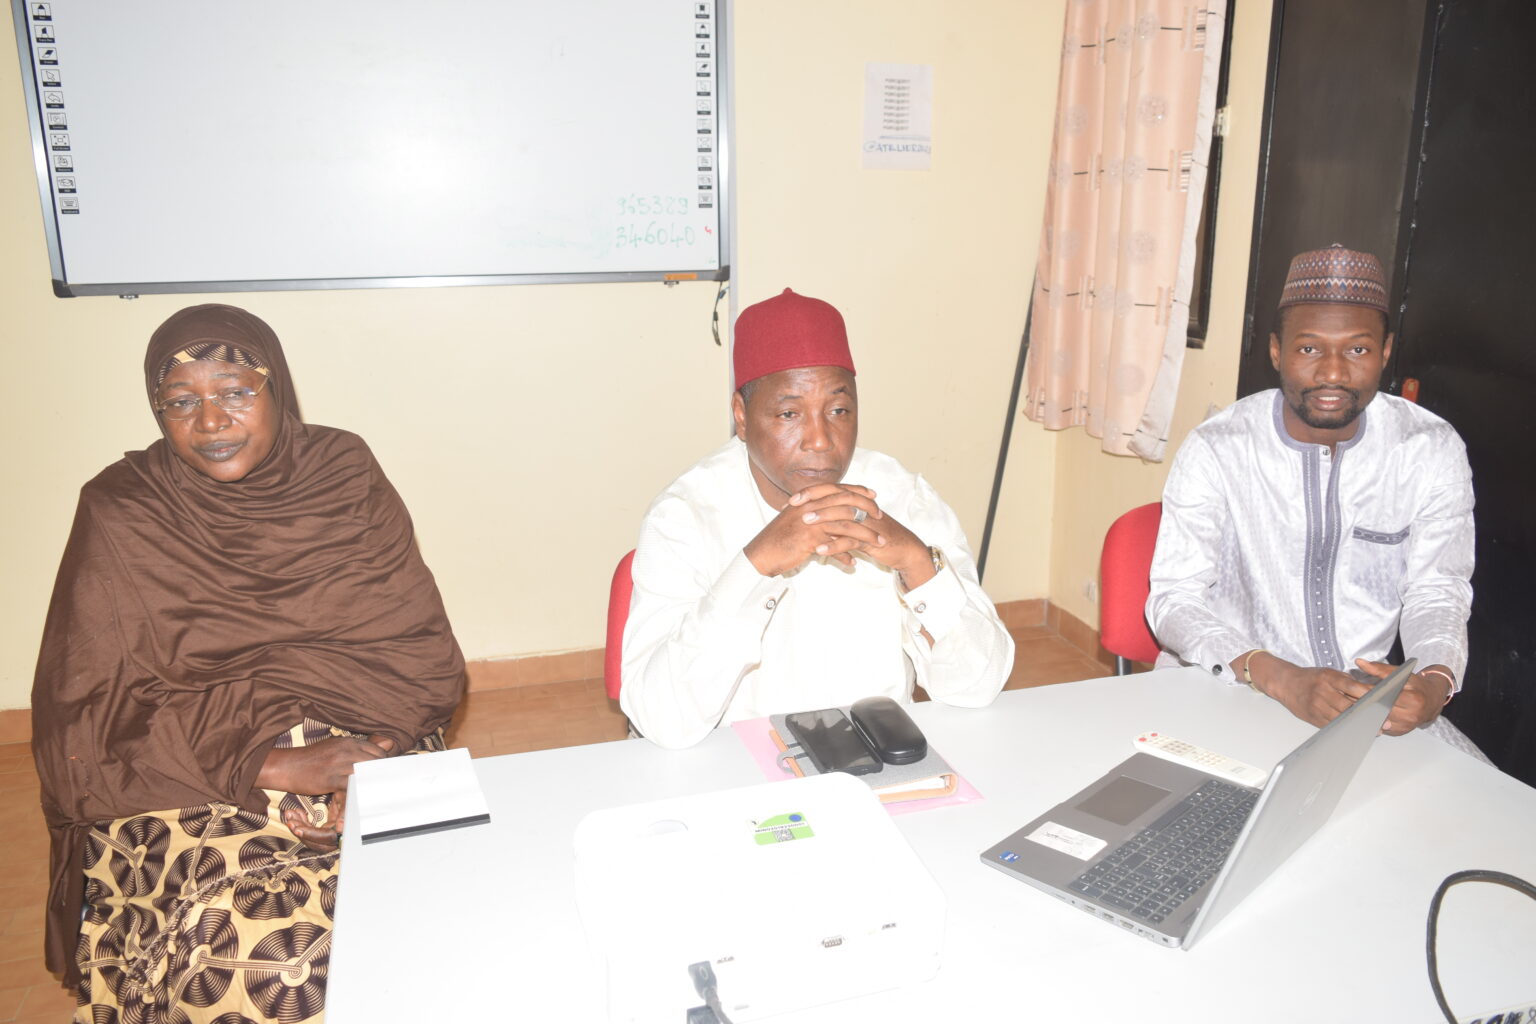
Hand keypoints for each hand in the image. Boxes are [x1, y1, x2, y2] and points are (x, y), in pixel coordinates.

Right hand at [258, 734, 395, 848]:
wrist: (287, 766)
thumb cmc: (311, 759)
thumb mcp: (335, 748)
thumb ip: (359, 749)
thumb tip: (388, 744)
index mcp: (350, 742)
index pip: (377, 752)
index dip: (384, 766)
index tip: (387, 777)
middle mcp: (347, 750)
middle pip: (376, 763)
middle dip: (382, 777)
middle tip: (387, 790)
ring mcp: (340, 763)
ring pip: (366, 775)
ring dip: (374, 787)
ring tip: (380, 799)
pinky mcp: (332, 778)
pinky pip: (352, 788)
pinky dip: (359, 797)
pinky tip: (363, 804)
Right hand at [744, 483, 885, 574]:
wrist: (761, 553)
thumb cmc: (779, 538)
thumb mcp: (797, 519)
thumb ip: (815, 514)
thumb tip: (831, 514)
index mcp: (809, 499)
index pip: (839, 489)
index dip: (858, 491)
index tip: (873, 496)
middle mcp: (812, 507)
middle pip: (848, 504)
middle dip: (868, 511)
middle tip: (881, 518)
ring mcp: (811, 523)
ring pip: (847, 526)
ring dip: (866, 536)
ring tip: (879, 544)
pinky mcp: (810, 541)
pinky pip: (835, 547)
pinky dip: (846, 556)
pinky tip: (853, 563)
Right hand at [1241, 652, 1373, 727]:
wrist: (1286, 683)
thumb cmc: (1311, 678)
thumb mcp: (1329, 673)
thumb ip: (1347, 682)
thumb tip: (1369, 693)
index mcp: (1328, 677)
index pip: (1352, 687)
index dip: (1369, 696)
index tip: (1383, 702)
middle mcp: (1322, 691)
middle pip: (1349, 706)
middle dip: (1368, 715)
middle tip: (1384, 722)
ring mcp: (1317, 705)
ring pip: (1342, 718)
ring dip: (1360, 725)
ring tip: (1375, 729)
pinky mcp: (1313, 717)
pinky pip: (1332, 725)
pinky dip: (1346, 729)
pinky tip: (1357, 731)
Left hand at [1353, 659, 1451, 734]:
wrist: (1433, 701)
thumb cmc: (1418, 686)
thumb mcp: (1402, 673)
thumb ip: (1379, 669)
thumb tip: (1359, 662)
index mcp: (1413, 700)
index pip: (1383, 696)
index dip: (1365, 692)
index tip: (1350, 687)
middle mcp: (1410, 716)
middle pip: (1378, 710)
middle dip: (1360, 703)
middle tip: (1344, 696)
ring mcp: (1405, 726)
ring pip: (1376, 720)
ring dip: (1362, 712)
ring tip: (1349, 704)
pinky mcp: (1399, 732)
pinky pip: (1380, 726)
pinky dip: (1369, 719)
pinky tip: (1359, 713)